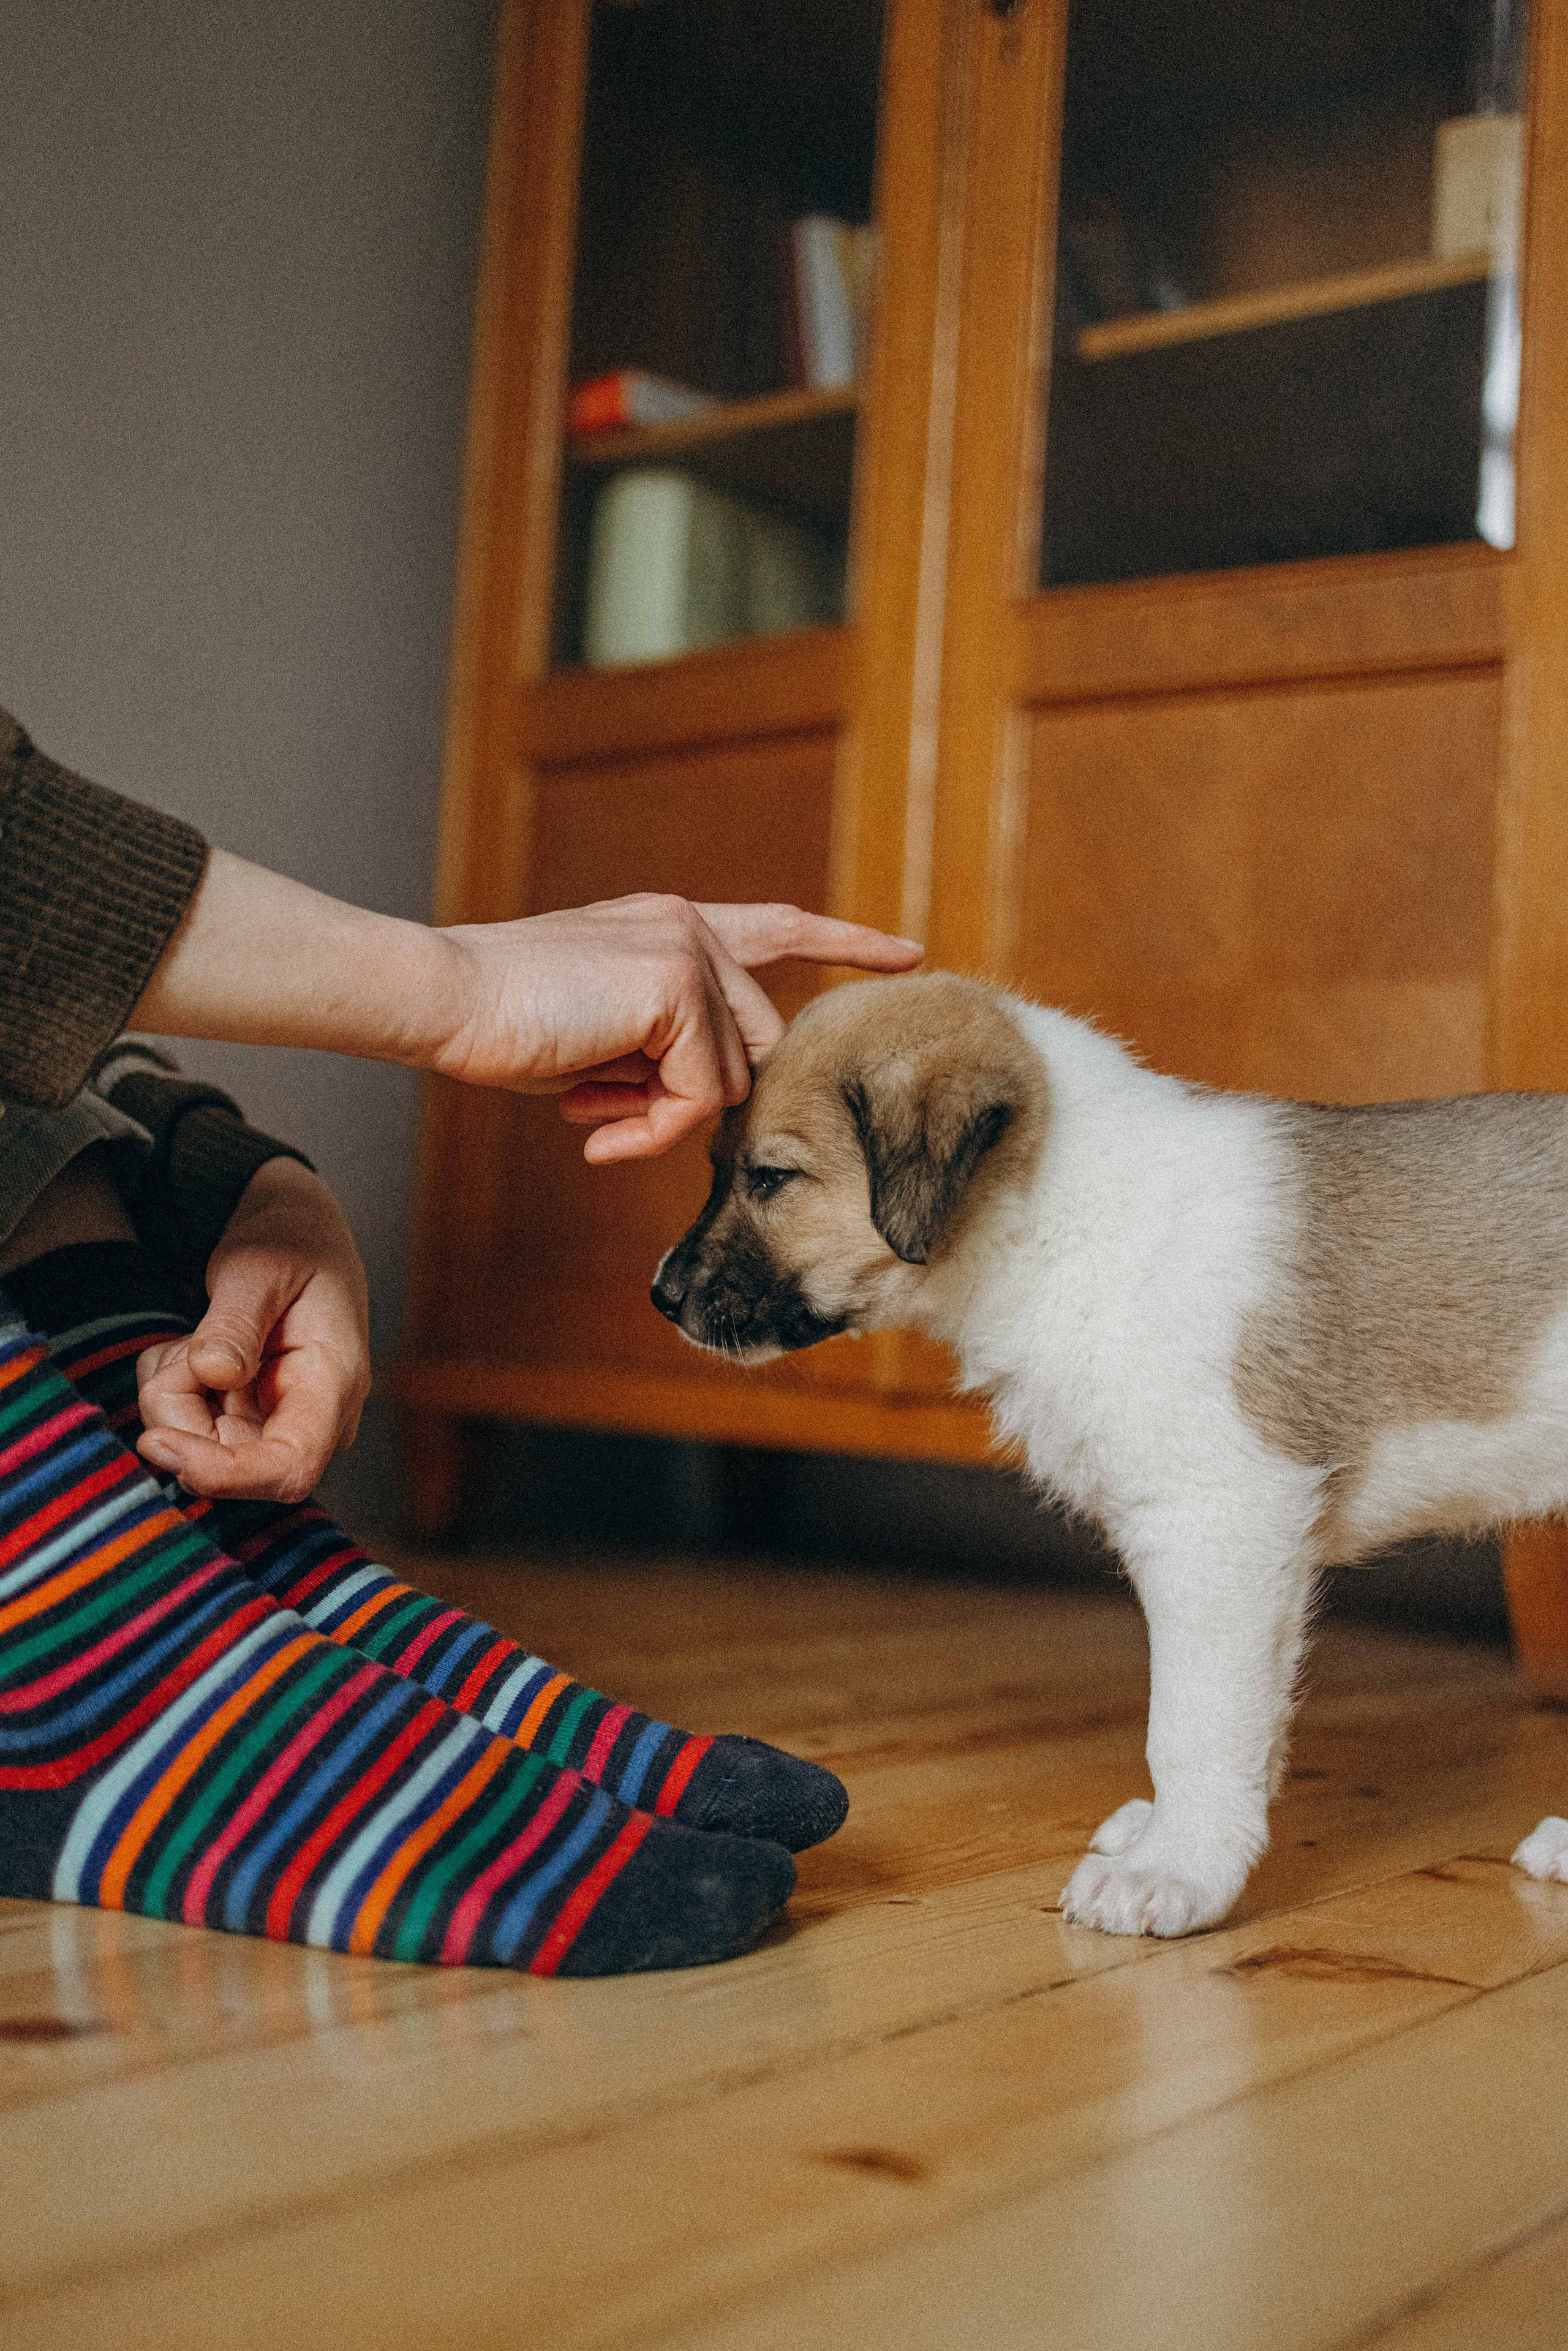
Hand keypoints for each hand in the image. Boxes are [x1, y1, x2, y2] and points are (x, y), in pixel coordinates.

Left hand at [136, 1158, 369, 1502]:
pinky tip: (196, 1348)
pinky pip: (183, 1429)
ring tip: (199, 1335)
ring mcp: (277, 1429)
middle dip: (179, 1408)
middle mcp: (311, 1423)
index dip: (224, 1474)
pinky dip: (170, 1387)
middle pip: (225, 1461)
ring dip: (171, 1389)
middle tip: (183, 1343)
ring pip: (194, 1446)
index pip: (290, 1468)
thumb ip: (235, 1321)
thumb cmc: (290, 1245)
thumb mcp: (259, 1267)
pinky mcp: (246, 1427)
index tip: (157, 1442)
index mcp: (333, 1386)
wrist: (295, 1241)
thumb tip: (214, 1373)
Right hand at [435, 895, 922, 1161]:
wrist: (444, 997)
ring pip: (727, 1080)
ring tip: (584, 1109)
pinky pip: (699, 1096)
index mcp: (674, 926)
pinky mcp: (675, 988)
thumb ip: (665, 1048)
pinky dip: (650, 1128)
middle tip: (604, 1113)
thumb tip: (709, 1099)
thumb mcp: (604, 1035)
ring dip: (656, 1117)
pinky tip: (590, 1126)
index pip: (780, 928)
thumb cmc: (504, 1022)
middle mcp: (691, 927)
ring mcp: (688, 952)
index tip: (907, 956)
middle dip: (694, 1099)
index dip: (846, 942)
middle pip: (755, 1045)